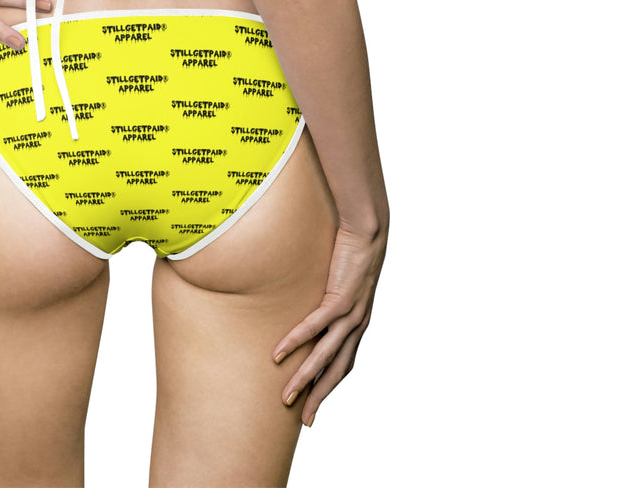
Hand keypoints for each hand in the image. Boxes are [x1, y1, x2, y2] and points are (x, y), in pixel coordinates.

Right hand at [271, 221, 387, 426]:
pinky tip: (280, 354)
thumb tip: (308, 300)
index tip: (314, 406)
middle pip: (337, 371)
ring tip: (287, 396)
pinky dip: (297, 341)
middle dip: (320, 396)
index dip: (329, 387)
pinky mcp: (341, 298)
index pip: (344, 364)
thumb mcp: (341, 280)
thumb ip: (329, 295)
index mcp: (358, 323)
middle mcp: (358, 324)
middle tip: (304, 420)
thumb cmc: (352, 250)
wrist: (369, 230)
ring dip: (306, 378)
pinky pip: (315, 326)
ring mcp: (351, 313)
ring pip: (326, 355)